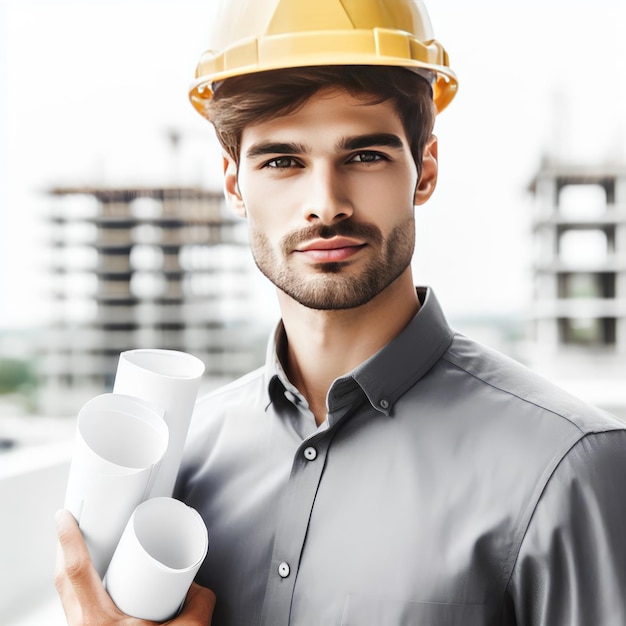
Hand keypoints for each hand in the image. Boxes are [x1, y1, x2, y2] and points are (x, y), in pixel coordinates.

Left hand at [55, 509, 214, 624]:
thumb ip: (198, 606)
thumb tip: (200, 587)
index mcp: (97, 624)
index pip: (75, 571)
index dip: (67, 539)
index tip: (63, 516)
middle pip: (63, 581)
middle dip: (64, 551)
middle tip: (74, 527)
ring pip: (67, 597)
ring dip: (72, 572)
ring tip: (88, 554)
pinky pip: (77, 610)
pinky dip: (82, 592)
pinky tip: (100, 589)